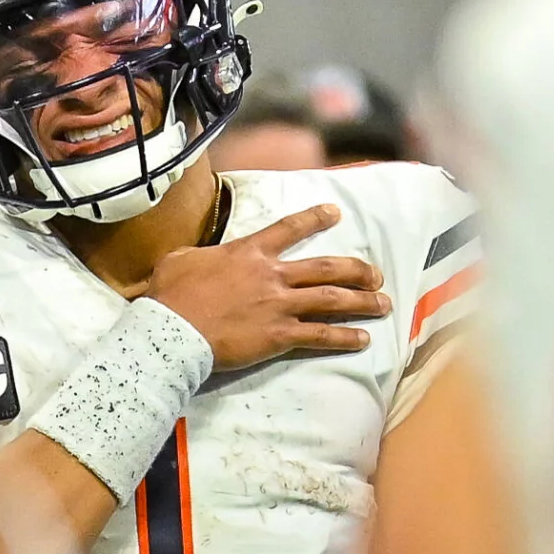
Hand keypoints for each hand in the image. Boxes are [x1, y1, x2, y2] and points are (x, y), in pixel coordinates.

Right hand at [146, 204, 389, 371]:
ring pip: (332, 299)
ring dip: (362, 302)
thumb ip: (198, 254)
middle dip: (356, 270)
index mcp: (249, 252)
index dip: (315, 218)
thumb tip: (197, 256)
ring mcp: (279, 306)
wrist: (173, 330)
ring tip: (383, 304)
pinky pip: (320, 335)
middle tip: (376, 275)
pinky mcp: (279, 336)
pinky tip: (362, 340)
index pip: (288, 229)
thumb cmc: (171, 295)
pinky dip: (344, 338)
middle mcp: (272, 275)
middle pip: (326, 268)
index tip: (335, 213)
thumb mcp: (179, 260)